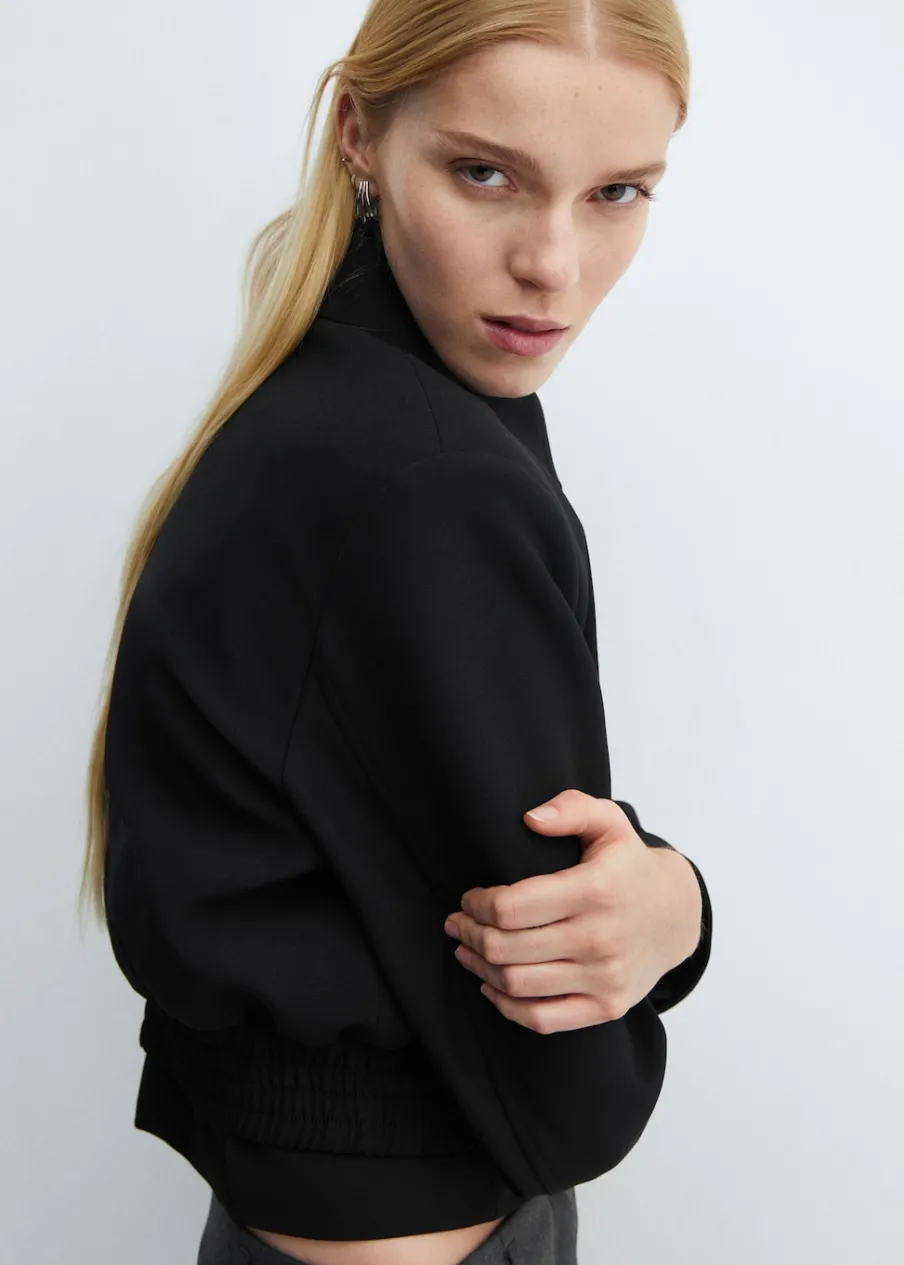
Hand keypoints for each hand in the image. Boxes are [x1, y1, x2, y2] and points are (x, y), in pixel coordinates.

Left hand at [443, 789, 701, 1033]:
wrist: (676, 915)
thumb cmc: (629, 866)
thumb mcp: (608, 822)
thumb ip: (571, 809)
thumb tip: (530, 818)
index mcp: (595, 889)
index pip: (511, 907)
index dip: (477, 905)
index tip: (468, 898)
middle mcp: (599, 937)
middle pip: (506, 947)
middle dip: (470, 934)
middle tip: (457, 924)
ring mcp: (604, 977)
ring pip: (517, 983)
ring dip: (480, 967)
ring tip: (466, 951)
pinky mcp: (607, 1006)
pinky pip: (542, 1019)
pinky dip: (507, 1006)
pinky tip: (491, 986)